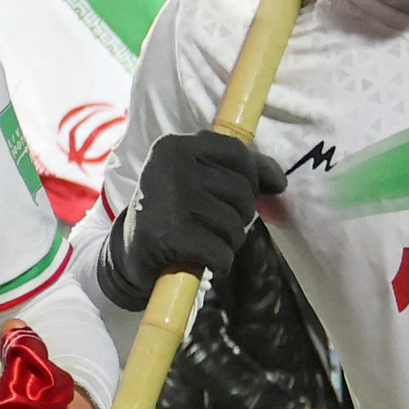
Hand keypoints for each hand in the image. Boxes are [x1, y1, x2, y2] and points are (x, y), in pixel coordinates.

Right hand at [103, 130, 274, 287]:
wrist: (128, 252)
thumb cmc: (172, 212)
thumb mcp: (198, 180)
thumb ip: (239, 172)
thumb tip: (280, 182)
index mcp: (175, 146)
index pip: (237, 152)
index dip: (253, 177)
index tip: (247, 194)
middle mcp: (170, 166)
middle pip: (241, 191)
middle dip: (239, 216)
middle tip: (215, 225)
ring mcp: (168, 200)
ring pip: (234, 225)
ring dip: (228, 242)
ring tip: (206, 242)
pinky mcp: (168, 235)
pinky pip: (221, 252)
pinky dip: (219, 263)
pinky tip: (203, 260)